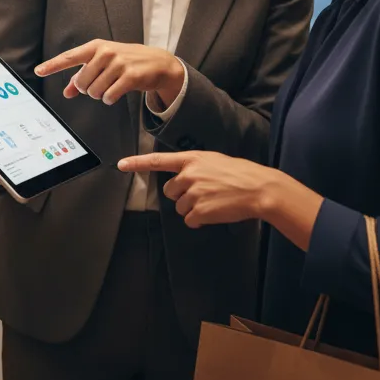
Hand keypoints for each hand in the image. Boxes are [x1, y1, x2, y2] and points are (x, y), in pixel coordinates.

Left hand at [35, 40, 184, 107]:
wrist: (156, 62)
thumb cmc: (126, 60)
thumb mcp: (103, 63)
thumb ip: (83, 75)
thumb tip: (67, 92)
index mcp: (96, 47)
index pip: (70, 57)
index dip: (53, 65)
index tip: (38, 71)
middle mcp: (106, 52)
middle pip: (81, 82)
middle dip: (87, 89)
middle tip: (99, 83)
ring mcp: (119, 63)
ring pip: (94, 92)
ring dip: (100, 95)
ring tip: (110, 86)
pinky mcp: (130, 76)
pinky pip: (109, 97)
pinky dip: (110, 99)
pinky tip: (116, 92)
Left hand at [117, 151, 276, 227]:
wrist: (258, 188)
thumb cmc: (240, 173)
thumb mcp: (215, 161)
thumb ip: (195, 167)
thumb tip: (185, 181)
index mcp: (192, 159)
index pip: (159, 160)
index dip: (138, 163)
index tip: (121, 164)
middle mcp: (189, 174)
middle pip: (170, 191)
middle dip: (182, 195)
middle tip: (204, 193)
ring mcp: (193, 193)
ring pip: (179, 207)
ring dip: (193, 208)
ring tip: (213, 202)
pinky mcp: (199, 211)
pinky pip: (189, 220)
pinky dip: (200, 220)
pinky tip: (214, 213)